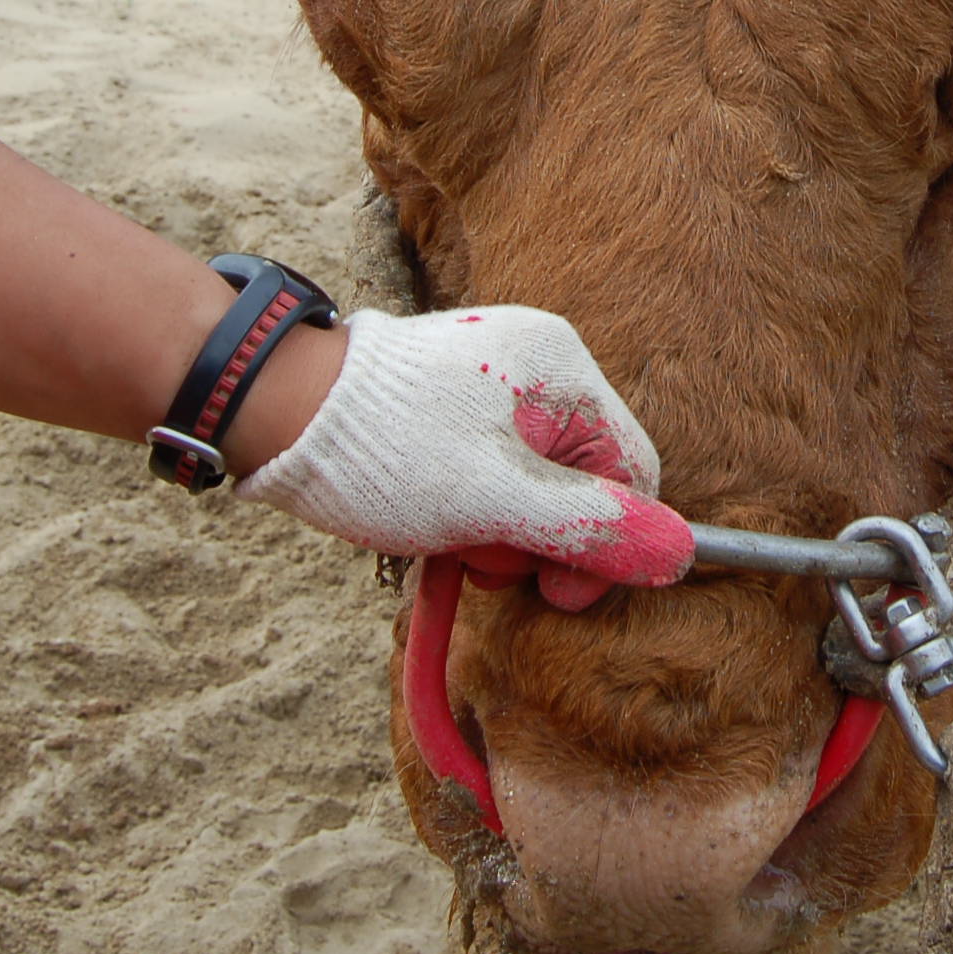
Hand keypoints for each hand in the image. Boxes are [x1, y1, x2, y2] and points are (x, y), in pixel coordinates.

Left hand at [235, 305, 691, 608]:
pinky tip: (438, 526)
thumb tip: (678, 551)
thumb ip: (586, 527)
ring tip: (449, 543)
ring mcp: (496, 379)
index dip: (605, 542)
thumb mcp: (493, 501)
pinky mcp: (459, 401)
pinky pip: (499, 468)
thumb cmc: (382, 451)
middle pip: (584, 480)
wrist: (274, 407)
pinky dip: (477, 508)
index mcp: (560, 367)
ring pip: (538, 482)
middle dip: (539, 538)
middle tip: (482, 562)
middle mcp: (538, 361)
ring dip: (502, 530)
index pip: (630, 470)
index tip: (554, 592)